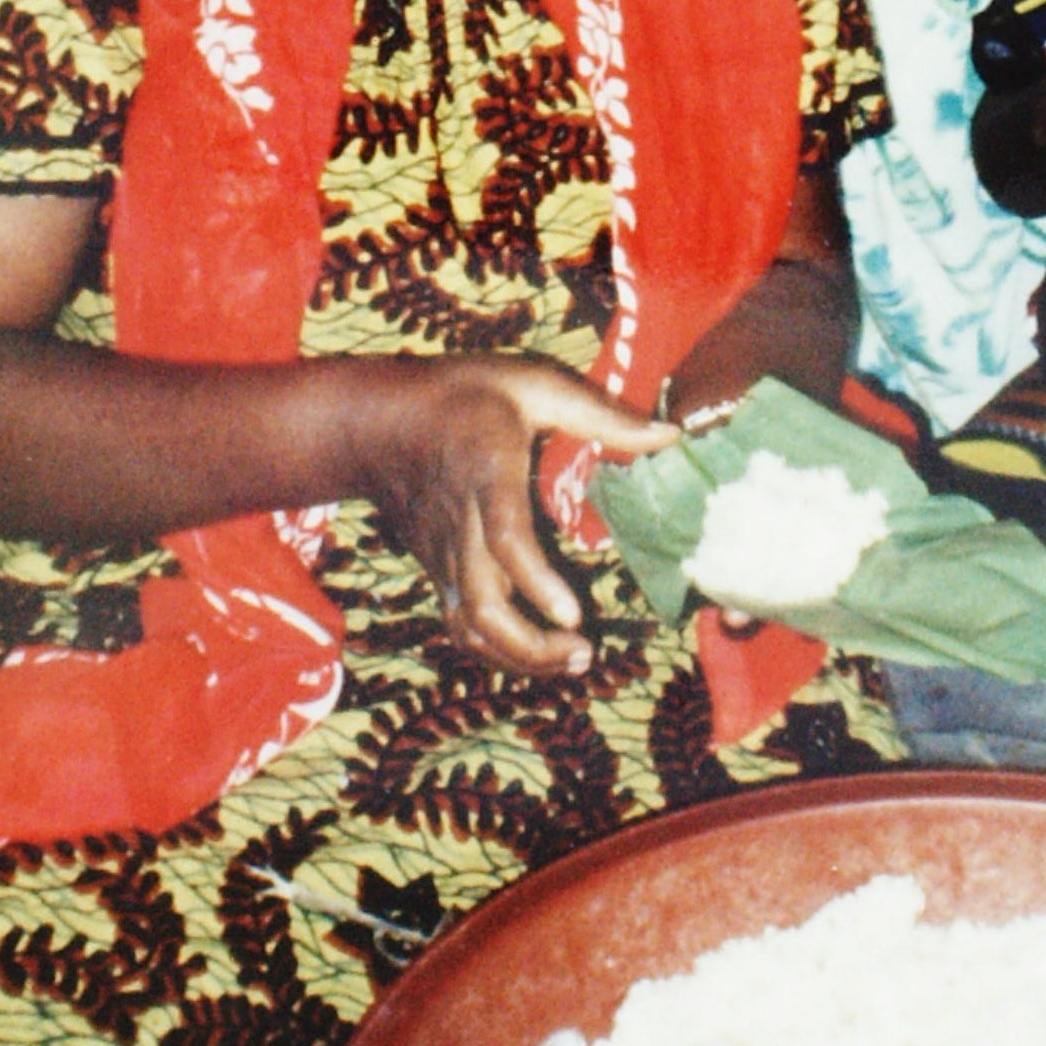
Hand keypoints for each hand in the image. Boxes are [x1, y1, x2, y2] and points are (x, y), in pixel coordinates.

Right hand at [363, 357, 675, 677]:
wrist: (376, 422)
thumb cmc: (461, 395)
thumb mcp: (533, 382)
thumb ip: (599, 412)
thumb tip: (669, 436)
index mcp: (487, 475)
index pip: (504, 539)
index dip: (537, 582)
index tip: (573, 613)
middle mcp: (460, 527)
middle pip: (484, 606)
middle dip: (532, 645)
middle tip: (585, 650)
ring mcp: (443, 556)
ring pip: (469, 628)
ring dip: (518, 659)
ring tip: (572, 662)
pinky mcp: (436, 571)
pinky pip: (460, 624)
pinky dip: (496, 651)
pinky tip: (536, 655)